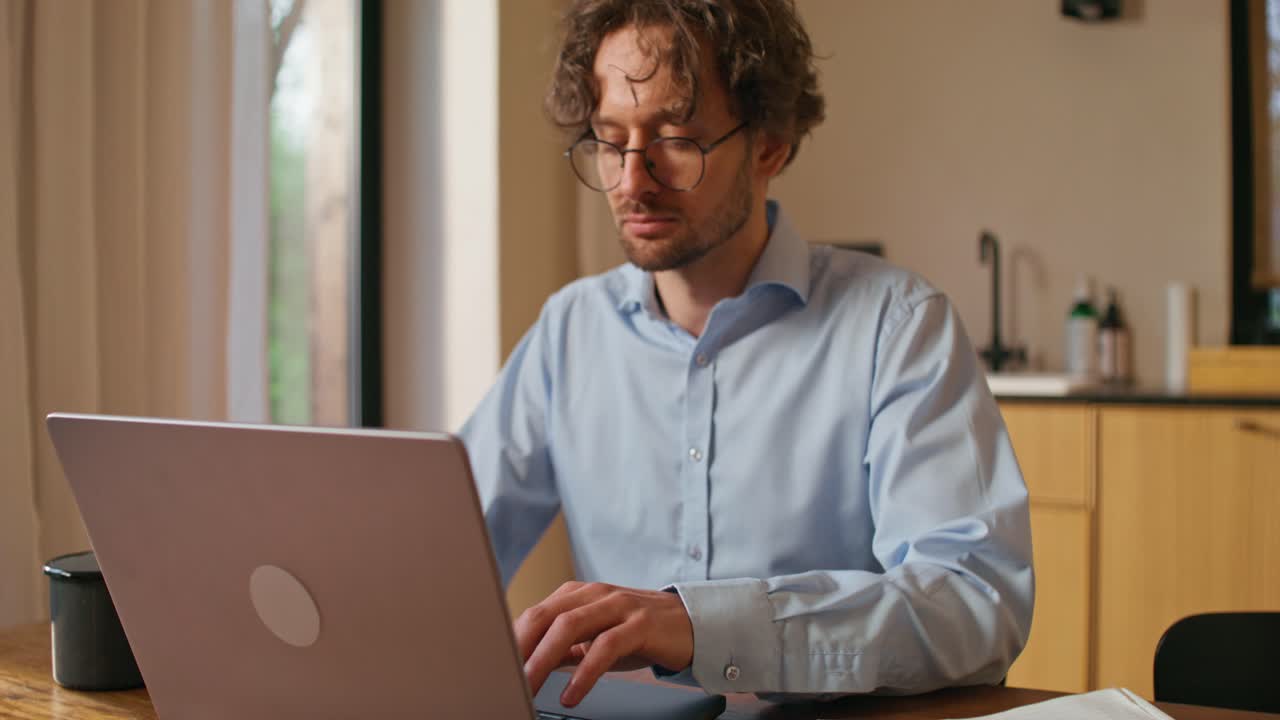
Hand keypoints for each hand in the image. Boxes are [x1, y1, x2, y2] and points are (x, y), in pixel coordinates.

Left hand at [515, 581, 692, 706]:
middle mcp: (595, 595)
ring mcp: (618, 606)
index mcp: (578, 595)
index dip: (512, 640)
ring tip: (529, 686)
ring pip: (570, 626)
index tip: (495, 667)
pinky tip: (572, 693)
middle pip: (546, 616)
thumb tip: (528, 664)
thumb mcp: (595, 638)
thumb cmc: (639, 632)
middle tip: (505, 678)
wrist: (690, 625)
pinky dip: (584, 672)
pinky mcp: (640, 623)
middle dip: (521, 649)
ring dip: (544, 658)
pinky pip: (606, 646)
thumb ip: (564, 647)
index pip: (534, 614)